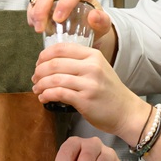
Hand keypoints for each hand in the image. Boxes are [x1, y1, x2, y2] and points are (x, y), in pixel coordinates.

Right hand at [27, 0, 114, 57]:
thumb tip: (93, 16)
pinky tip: (34, 25)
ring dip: (35, 12)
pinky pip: (33, 0)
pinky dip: (31, 13)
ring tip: (38, 28)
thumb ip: (102, 21)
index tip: (58, 20)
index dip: (65, 3)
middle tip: (41, 28)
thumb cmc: (94, 22)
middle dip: (43, 9)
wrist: (85, 24)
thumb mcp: (102, 24)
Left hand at [32, 42, 148, 141]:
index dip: (45, 55)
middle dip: (39, 71)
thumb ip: (79, 62)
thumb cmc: (109, 92)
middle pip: (55, 63)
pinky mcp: (85, 100)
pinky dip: (46, 95)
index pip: (61, 48)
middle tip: (35, 78)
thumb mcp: (99, 68)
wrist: (126, 112)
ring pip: (54, 79)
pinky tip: (44, 98)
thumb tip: (50, 63)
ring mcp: (89, 83)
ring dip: (40, 85)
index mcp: (93, 55)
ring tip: (37, 89)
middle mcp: (92, 67)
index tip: (38, 63)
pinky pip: (58, 94)